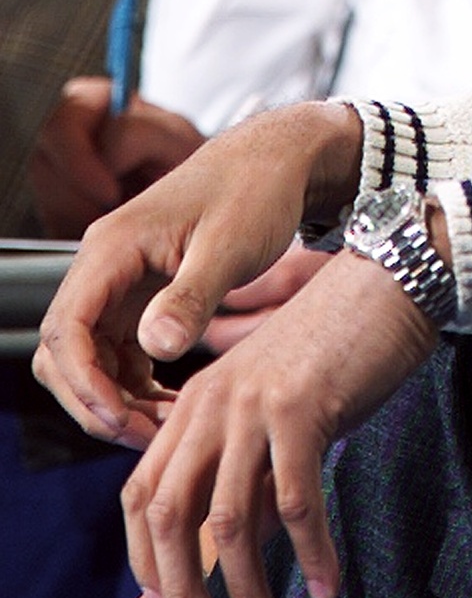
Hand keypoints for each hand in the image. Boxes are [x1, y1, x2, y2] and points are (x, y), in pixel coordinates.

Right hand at [33, 101, 364, 451]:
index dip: (84, 382)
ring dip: (118, 399)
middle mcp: (104, 266)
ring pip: (90, 359)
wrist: (280, 160)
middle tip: (147, 438)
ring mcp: (120, 282)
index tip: (122, 418)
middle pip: (65, 352)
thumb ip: (192, 296)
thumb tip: (156, 347)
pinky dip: (139, 385)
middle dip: (97, 401)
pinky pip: (121, 352)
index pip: (64, 328)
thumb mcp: (230, 245)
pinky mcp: (142, 295)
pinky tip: (176, 405)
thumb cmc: (258, 189)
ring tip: (167, 429)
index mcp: (112, 248)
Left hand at [119, 247, 437, 597]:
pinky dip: (311, 554)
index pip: (142, 494)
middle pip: (168, 516)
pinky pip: (295, 503)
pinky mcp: (300, 410)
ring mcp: (252, 407)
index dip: (146, 559)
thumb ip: (251, 464)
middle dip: (182, 590)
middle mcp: (210, 404)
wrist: (389, 281)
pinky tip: (328, 586)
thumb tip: (246, 542)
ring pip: (227, 521)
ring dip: (245, 588)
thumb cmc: (342, 344)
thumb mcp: (278, 404)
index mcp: (195, 402)